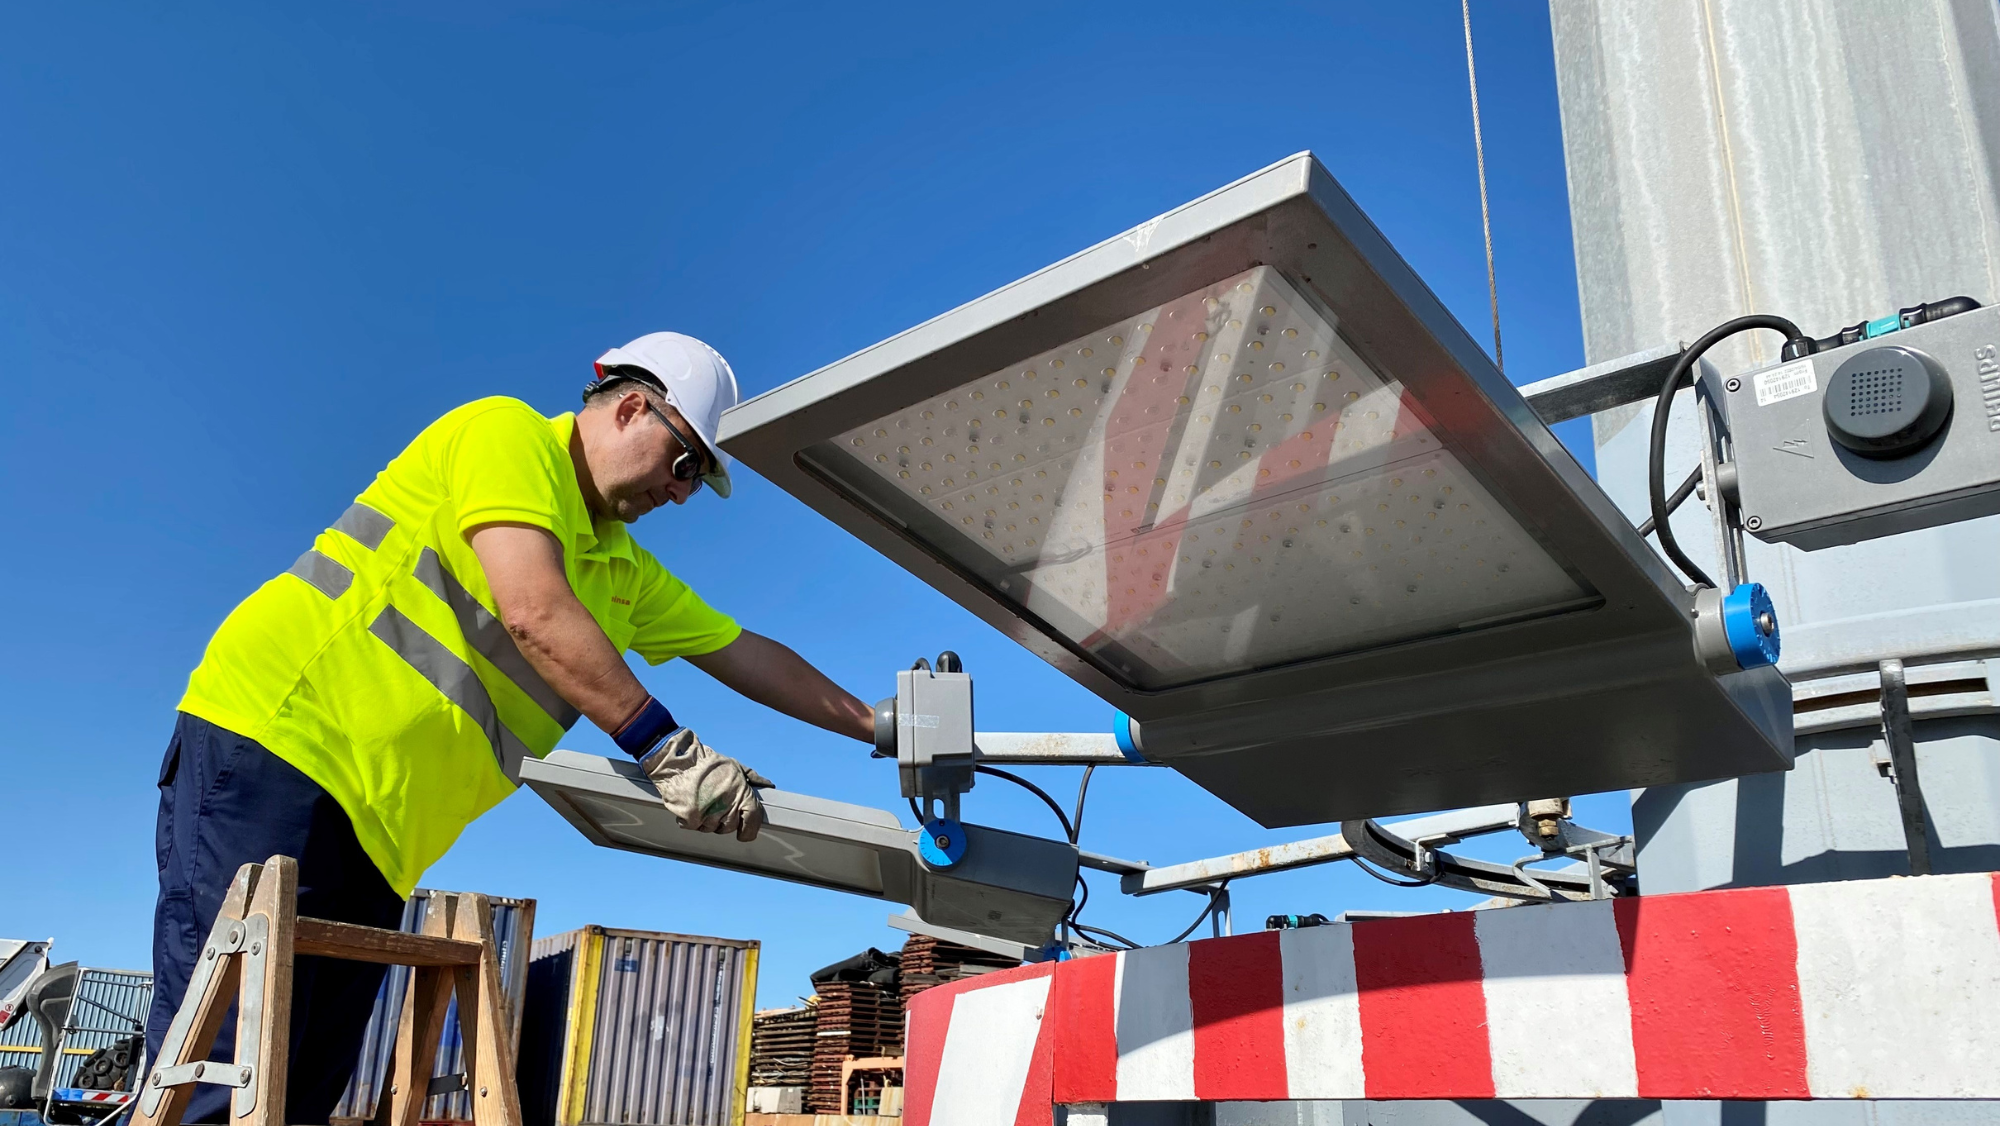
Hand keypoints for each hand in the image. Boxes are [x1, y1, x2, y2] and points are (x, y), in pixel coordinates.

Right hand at [638, 728, 773, 841]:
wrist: (679, 761)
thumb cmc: (707, 764)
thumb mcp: (734, 766)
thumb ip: (752, 778)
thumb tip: (768, 785)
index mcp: (741, 793)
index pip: (753, 819)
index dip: (750, 830)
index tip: (744, 834)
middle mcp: (727, 805)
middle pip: (729, 827)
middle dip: (722, 820)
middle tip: (713, 804)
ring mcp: (709, 813)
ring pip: (710, 828)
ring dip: (704, 819)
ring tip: (699, 799)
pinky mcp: (691, 817)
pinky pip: (692, 826)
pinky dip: (688, 819)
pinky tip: (688, 802)